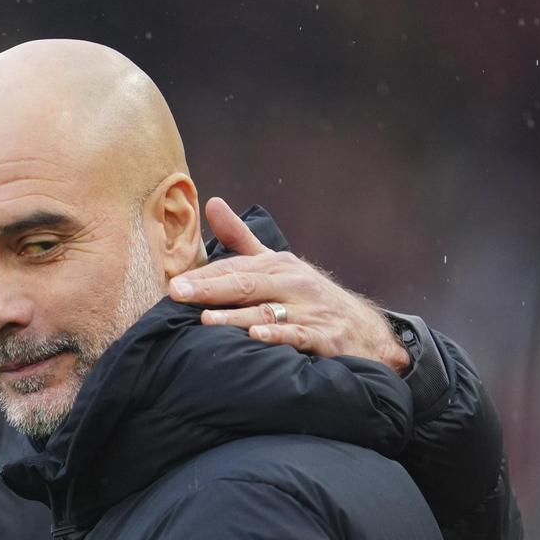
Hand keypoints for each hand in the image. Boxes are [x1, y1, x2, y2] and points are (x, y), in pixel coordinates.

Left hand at [168, 197, 410, 374]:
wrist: (364, 331)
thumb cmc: (309, 297)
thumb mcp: (278, 264)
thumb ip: (241, 239)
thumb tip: (211, 203)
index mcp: (278, 266)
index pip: (236, 268)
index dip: (205, 276)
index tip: (175, 284)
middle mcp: (293, 284)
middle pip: (247, 285)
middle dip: (210, 290)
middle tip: (178, 295)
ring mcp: (309, 310)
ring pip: (266, 312)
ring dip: (236, 316)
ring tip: (206, 319)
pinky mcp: (324, 336)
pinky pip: (297, 335)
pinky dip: (277, 335)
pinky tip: (256, 336)